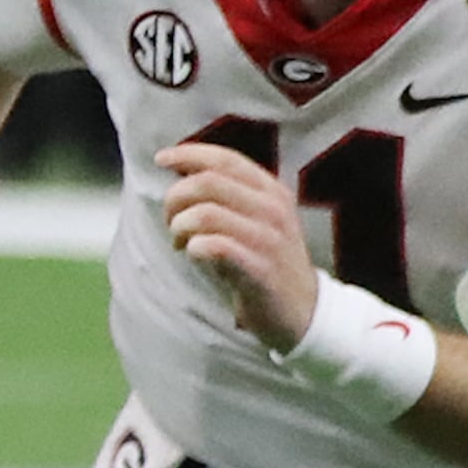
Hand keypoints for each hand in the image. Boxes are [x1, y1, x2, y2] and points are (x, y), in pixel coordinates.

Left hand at [162, 141, 321, 350]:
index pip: (225, 159)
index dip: (188, 154)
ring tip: (181, 242)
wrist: (305, 312)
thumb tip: (183, 171)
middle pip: (207, 182)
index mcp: (273, 192)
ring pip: (205, 213)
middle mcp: (273, 210)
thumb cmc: (269, 263)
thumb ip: (230, 196)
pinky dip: (194, 247)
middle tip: (172, 221)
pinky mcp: (260, 269)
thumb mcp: (259, 220)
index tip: (162, 160)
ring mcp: (269, 239)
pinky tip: (194, 254)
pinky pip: (215, 246)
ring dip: (180, 226)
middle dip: (176, 198)